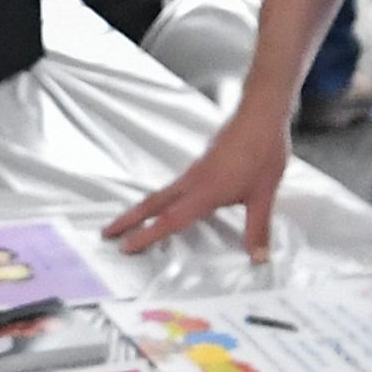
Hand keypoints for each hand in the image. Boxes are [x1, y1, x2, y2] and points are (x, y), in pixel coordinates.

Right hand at [105, 98, 294, 264]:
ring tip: (129, 222)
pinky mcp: (201, 164)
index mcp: (205, 190)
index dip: (146, 235)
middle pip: (153, 203)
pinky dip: (160, 199)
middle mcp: (193, 181)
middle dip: (128, 219)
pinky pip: (174, 186)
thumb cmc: (262, 149)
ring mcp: (195, 171)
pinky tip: (166, 204)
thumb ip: (258, 228)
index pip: (170, 219)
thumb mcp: (264, 193)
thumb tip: (259, 257)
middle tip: (107, 232)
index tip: (125, 246)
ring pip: (161, 194)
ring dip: (142, 209)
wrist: (260, 114)